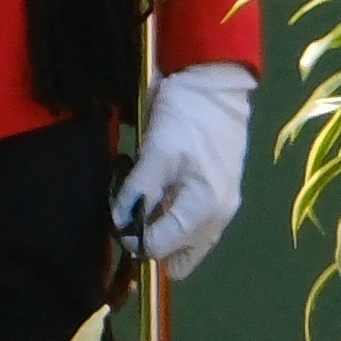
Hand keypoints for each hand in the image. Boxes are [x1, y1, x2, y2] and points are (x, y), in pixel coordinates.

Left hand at [115, 63, 253, 279]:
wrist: (217, 86)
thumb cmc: (188, 118)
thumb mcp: (156, 154)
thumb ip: (137, 193)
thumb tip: (119, 222)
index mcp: (204, 210)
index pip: (158, 248)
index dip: (132, 235)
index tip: (119, 212)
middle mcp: (217, 217)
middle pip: (176, 255)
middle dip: (150, 240)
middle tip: (133, 211)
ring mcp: (221, 207)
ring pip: (185, 243)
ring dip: (162, 230)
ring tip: (145, 202)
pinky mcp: (217, 194)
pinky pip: (192, 225)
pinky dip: (173, 218)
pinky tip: (160, 196)